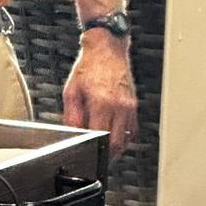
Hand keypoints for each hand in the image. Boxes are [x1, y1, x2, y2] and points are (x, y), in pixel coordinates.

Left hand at [62, 32, 137, 158]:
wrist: (107, 48)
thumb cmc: (90, 66)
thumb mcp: (72, 91)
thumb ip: (72, 116)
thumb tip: (73, 134)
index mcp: (102, 102)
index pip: (100, 138)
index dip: (93, 150)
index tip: (86, 155)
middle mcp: (119, 105)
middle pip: (116, 144)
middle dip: (106, 155)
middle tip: (95, 157)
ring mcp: (129, 105)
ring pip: (126, 139)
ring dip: (116, 147)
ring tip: (103, 146)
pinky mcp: (134, 104)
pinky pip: (132, 129)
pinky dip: (124, 137)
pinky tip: (113, 135)